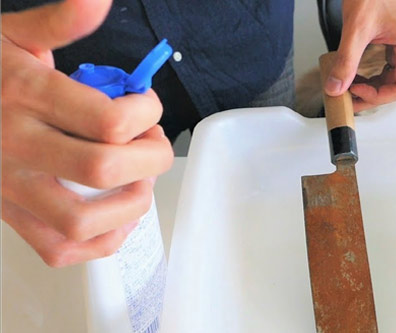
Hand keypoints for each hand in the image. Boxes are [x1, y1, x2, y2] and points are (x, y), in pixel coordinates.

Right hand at [1, 0, 173, 266]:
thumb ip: (63, 21)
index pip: (109, 119)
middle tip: (153, 143)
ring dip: (130, 204)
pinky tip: (115, 216)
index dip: (148, 112)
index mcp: (26, 96)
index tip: (148, 103)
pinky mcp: (9, 215)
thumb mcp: (17, 34)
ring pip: (82, 220)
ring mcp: (10, 187)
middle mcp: (17, 145)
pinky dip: (99, 242)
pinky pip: (57, 249)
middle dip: (151, 157)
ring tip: (139, 180)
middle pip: (104, 168)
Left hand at [323, 0, 395, 111]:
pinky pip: (391, 71)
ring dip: (372, 88)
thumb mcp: (355, 28)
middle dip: (372, 95)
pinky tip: (357, 77)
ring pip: (394, 81)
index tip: (355, 92)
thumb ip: (345, 61)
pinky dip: (374, 78)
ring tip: (349, 86)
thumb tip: (336, 87)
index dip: (377, 96)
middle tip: (348, 96)